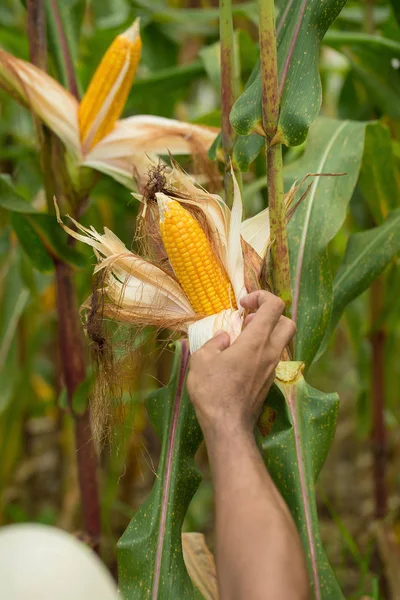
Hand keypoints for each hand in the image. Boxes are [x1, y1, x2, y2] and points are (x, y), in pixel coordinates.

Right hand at [187, 291, 295, 439]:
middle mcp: (270, 352)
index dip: (261, 296)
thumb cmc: (212, 391)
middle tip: (248, 320)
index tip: (242, 304)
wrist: (227, 426)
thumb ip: (214, 342)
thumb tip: (224, 337)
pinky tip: (240, 358)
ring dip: (266, 332)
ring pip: (282, 340)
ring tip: (240, 339)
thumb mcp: (202, 360)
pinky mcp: (269, 381)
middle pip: (288, 321)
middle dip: (270, 314)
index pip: (274, 306)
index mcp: (256, 341)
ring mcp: (272, 368)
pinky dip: (262, 349)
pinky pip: (272, 356)